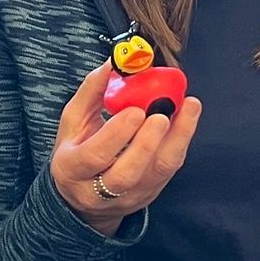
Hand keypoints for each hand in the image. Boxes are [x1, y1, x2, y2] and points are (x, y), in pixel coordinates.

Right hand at [51, 59, 201, 235]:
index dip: (116, 134)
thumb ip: (92, 92)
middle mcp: (98, 191)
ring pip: (155, 174)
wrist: (83, 196)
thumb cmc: (77, 150)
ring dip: (175, 140)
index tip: (135, 110)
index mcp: (72, 169)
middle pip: (126, 174)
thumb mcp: (73, 122)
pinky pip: (169, 170)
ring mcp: (127, 197)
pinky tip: (188, 118)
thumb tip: (113, 63)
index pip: (94, 156)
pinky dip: (180, 142)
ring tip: (188, 109)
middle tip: (163, 114)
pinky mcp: (149, 194)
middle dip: (147, 143)